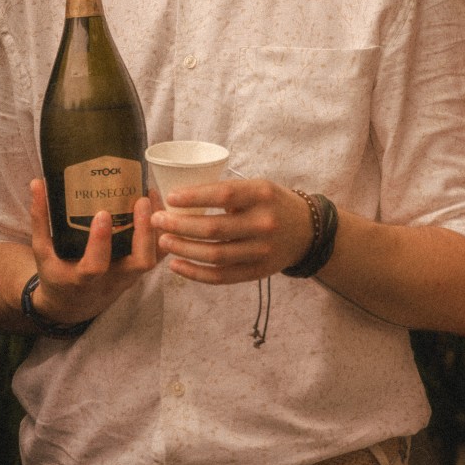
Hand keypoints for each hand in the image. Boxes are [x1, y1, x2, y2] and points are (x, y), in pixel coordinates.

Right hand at [27, 180, 157, 325]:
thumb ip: (40, 218)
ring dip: (156, 227)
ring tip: (150, 195)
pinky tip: (158, 204)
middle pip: (139, 263)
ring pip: (154, 257)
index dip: (100, 242)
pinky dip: (162, 231)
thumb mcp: (42, 252)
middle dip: (143, 232)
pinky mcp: (139, 271)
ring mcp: (129, 276)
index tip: (102, 214)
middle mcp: (112, 280)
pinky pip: (158, 253)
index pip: (95, 266)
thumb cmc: (56, 274)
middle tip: (140, 200)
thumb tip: (37, 182)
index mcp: (83, 279)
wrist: (73, 305)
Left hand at [150, 178, 313, 283]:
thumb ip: (227, 192)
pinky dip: (196, 273)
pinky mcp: (258, 272)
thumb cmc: (272, 204)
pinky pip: (222, 276)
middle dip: (180, 225)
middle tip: (157, 220)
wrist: (306, 232)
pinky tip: (177, 265)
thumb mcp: (257, 187)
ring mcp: (262, 251)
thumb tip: (180, 197)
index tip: (170, 197)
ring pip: (215, 254)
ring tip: (163, 241)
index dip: (194, 197)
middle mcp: (264, 223)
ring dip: (184, 249)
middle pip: (214, 228)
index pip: (223, 195)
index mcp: (262, 194)